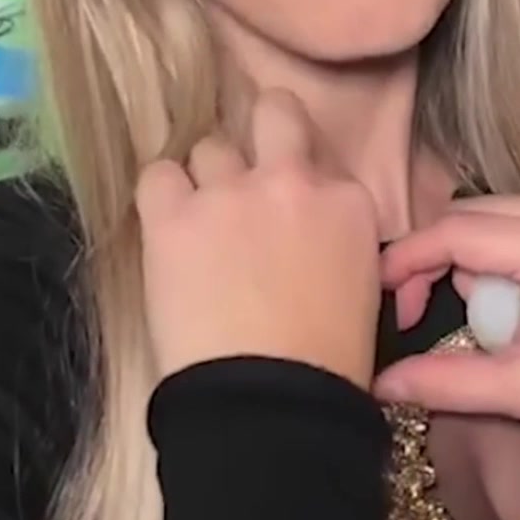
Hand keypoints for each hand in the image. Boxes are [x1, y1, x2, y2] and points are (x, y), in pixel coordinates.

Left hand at [137, 88, 380, 390]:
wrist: (272, 408)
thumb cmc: (329, 366)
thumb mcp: (362, 287)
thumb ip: (340, 238)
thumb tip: (313, 232)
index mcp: (348, 202)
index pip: (321, 160)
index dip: (302, 181)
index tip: (291, 210)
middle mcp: (292, 181)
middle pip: (274, 111)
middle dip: (263, 127)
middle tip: (247, 169)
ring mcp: (230, 194)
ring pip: (210, 148)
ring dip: (207, 179)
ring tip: (201, 223)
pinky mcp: (174, 218)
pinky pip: (156, 175)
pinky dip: (161, 197)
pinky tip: (166, 227)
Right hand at [372, 192, 519, 456]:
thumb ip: (449, 383)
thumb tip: (382, 386)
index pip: (456, 232)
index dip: (407, 260)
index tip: (381, 297)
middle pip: (470, 215)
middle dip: (434, 260)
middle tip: (417, 315)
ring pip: (495, 213)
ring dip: (469, 257)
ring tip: (473, 318)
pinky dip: (502, 251)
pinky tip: (510, 297)